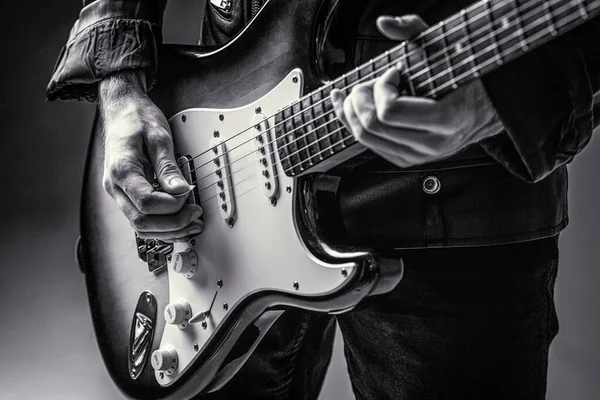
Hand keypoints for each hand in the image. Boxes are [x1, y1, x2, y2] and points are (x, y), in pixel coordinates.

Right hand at [99, 71, 203, 241]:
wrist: (122, 110)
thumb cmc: (138, 118)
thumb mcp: (158, 136)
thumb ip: (168, 167)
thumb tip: (181, 191)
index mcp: (121, 170)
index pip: (146, 203)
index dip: (172, 206)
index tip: (189, 196)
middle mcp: (115, 186)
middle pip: (141, 222)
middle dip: (172, 224)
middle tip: (195, 215)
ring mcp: (119, 193)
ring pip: (140, 227)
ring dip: (168, 231)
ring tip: (192, 224)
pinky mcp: (127, 195)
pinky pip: (142, 219)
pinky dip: (162, 226)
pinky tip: (180, 224)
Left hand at [330, 15, 502, 167]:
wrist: (481, 110)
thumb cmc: (461, 77)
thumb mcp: (442, 49)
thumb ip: (414, 30)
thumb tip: (384, 22)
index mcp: (445, 119)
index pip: (390, 111)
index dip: (382, 87)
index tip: (393, 71)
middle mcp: (430, 143)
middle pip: (372, 126)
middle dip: (359, 98)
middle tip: (366, 82)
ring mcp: (417, 155)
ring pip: (366, 138)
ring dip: (351, 112)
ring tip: (357, 92)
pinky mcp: (406, 159)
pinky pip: (369, 145)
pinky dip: (353, 124)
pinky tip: (350, 106)